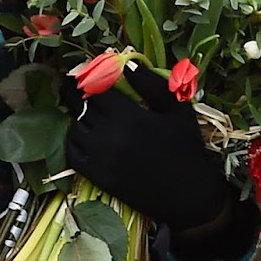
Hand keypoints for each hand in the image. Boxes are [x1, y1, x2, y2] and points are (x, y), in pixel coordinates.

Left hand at [65, 62, 229, 231]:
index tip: (86, 76)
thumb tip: (127, 66)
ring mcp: (99, 157)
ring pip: (74, 129)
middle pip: (81, 108)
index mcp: (128, 115)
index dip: (89, 81)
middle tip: (72, 88)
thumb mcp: (177, 110)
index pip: (95, 90)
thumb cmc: (187, 148)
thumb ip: (151, 84)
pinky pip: (72, 154)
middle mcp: (108, 135)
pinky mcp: (97, 176)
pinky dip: (73, 142)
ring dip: (77, 119)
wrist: (188, 195)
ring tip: (82, 113)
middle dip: (77, 96)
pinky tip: (81, 136)